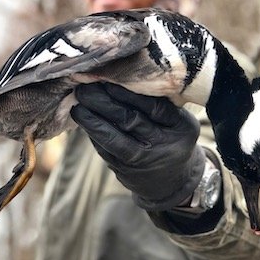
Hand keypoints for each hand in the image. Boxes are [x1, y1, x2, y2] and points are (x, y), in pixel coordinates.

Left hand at [70, 83, 204, 210]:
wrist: (172, 181)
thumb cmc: (173, 137)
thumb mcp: (179, 120)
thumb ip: (159, 102)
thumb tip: (120, 78)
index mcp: (181, 128)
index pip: (154, 107)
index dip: (129, 94)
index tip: (108, 80)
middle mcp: (164, 146)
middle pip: (131, 121)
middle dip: (104, 103)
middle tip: (85, 88)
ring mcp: (144, 162)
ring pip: (114, 140)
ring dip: (92, 121)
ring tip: (78, 105)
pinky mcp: (125, 173)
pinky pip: (106, 151)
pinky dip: (93, 134)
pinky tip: (83, 120)